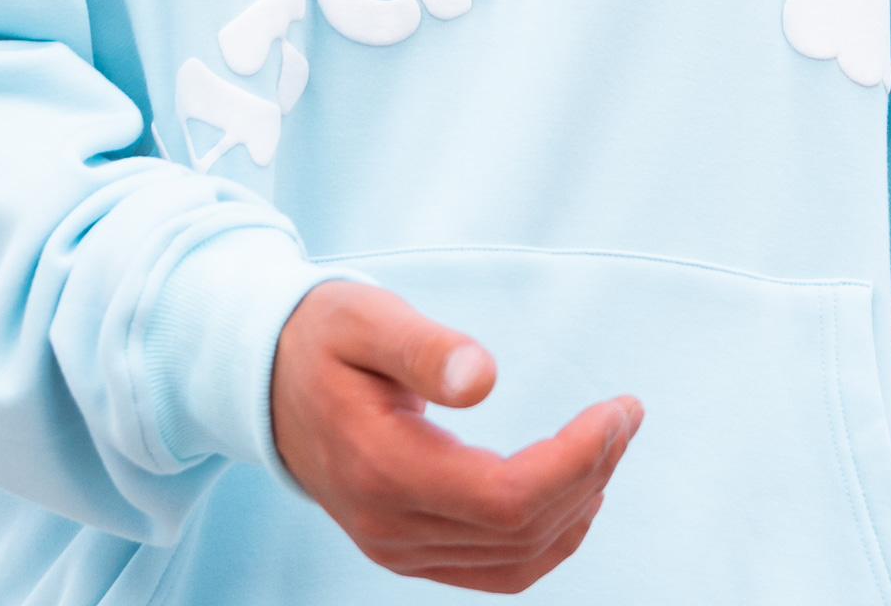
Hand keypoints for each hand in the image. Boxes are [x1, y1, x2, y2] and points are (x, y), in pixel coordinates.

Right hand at [268, 279, 641, 592]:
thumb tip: (485, 377)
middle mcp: (389, 527)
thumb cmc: (322, 339)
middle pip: (522, 529)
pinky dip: (547, 539)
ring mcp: (397, 549)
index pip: (507, 497)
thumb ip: (424, 348)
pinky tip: (575, 495)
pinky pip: (496, 571)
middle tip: (624, 415)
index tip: (618, 409)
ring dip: (578, 507)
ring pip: (517, 559)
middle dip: (590, 472)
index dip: (577, 461)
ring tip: (609, 447)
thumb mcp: (366, 319)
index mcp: (382, 469)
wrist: (266, 383)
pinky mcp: (407, 553)